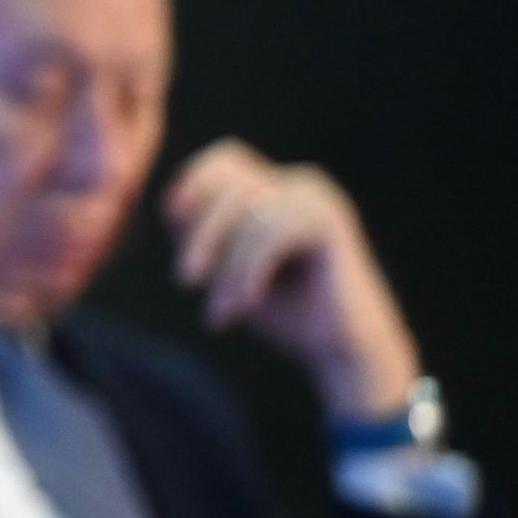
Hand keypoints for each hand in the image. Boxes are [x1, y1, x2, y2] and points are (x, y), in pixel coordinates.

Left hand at [163, 138, 421, 420]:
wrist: (344, 355)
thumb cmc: (286, 313)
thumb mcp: (229, 268)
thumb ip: (203, 234)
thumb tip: (172, 205)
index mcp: (278, 190)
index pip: (224, 162)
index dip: (192, 185)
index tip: (173, 224)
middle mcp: (300, 185)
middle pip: (228, 182)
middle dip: (202, 233)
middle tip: (186, 282)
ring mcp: (317, 200)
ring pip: (246, 212)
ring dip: (226, 268)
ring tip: (221, 312)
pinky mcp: (330, 222)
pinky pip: (268, 233)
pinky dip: (248, 272)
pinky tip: (245, 306)